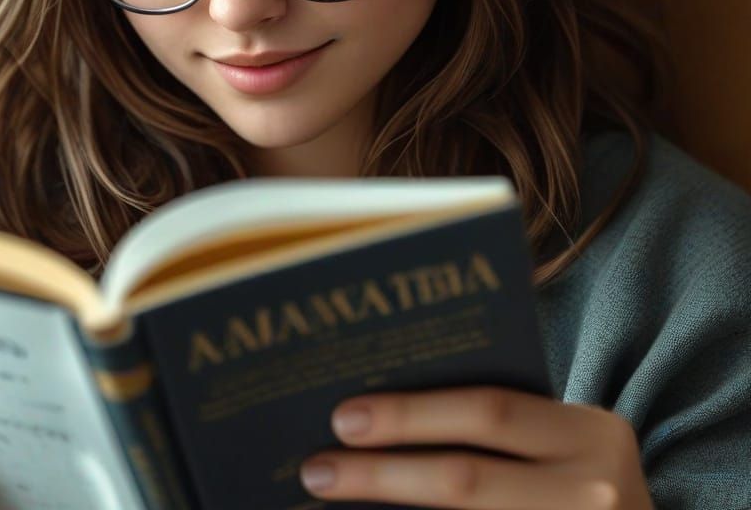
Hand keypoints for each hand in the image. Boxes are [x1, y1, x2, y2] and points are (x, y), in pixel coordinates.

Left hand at [299, 385, 654, 507]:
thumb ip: (500, 426)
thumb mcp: (562, 447)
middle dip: (383, 474)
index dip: (411, 414)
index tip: (343, 417)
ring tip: (330, 500)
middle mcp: (594, 494)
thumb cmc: (578, 486)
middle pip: (466, 480)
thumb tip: (378, 417)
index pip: (488, 411)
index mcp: (591, 435)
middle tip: (317, 469)